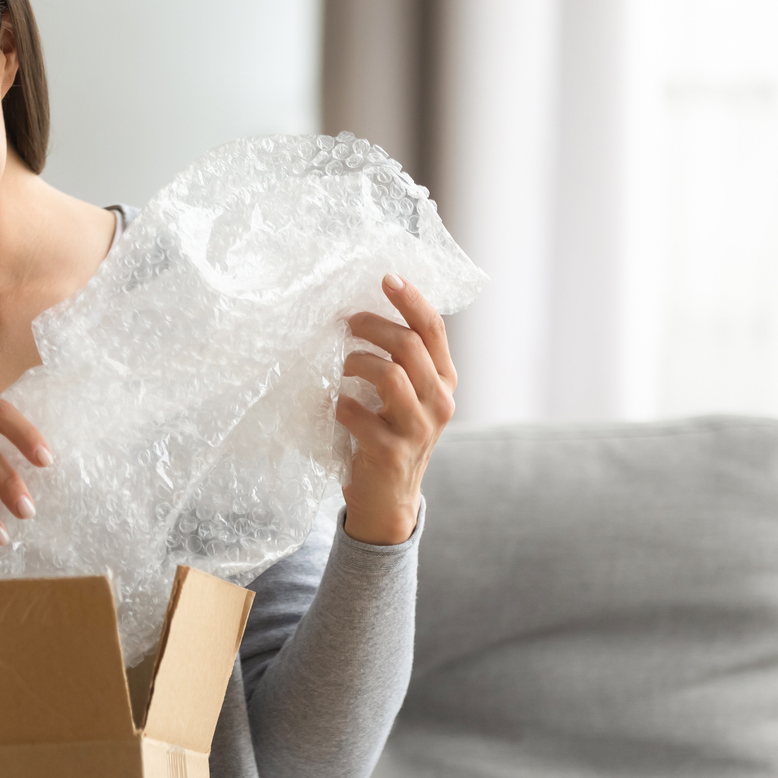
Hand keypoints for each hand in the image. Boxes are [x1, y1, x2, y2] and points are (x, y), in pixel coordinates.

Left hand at [337, 274, 457, 544]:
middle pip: (409, 346)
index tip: (385, 277)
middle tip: (346, 322)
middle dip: (372, 326)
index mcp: (443, 381)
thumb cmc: (388, 435)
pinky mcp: (391, 452)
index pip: (433, 330)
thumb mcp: (405, 396)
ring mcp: (417, 429)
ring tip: (341, 366)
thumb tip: (362, 311)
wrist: (388, 500)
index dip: (410, 300)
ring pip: (390, 374)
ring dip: (357, 362)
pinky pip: (358, 414)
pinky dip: (340, 404)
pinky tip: (334, 406)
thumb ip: (398, 361)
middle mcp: (439, 402)